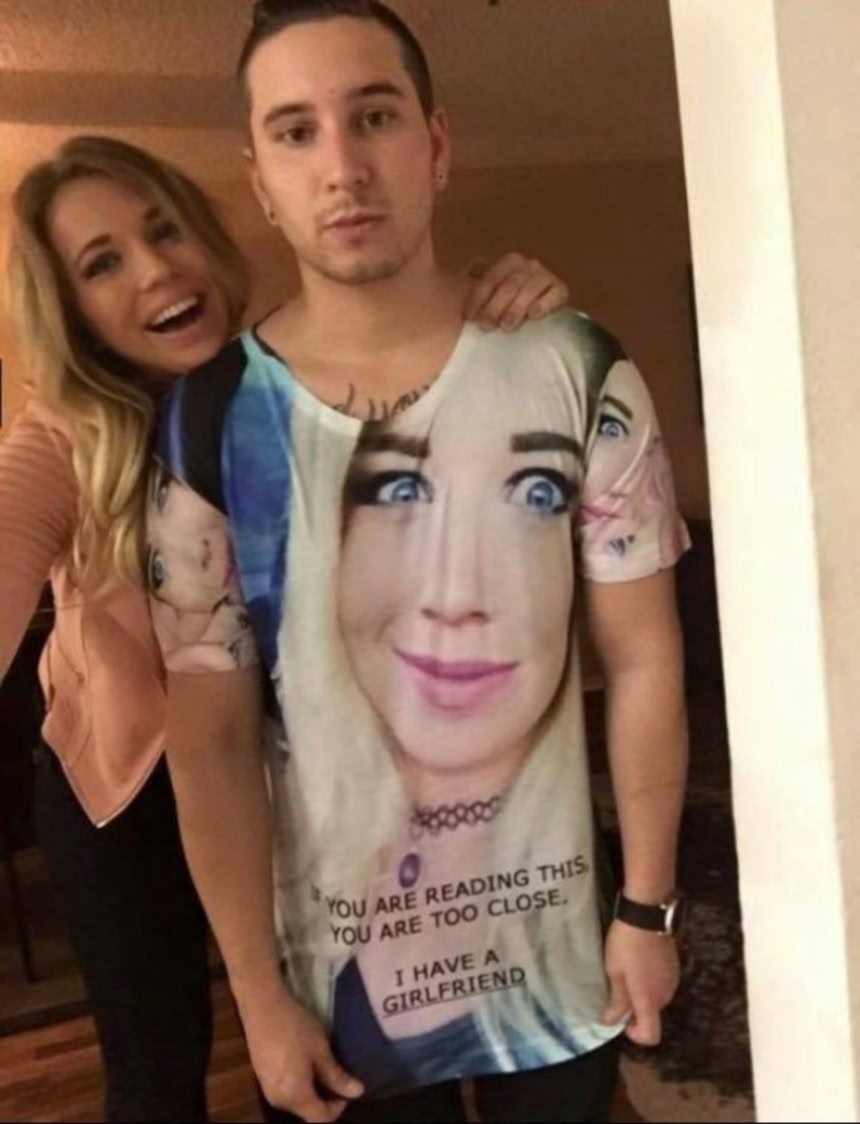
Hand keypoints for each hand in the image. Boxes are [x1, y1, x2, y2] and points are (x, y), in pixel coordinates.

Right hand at [240, 987, 363, 1121]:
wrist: (262, 1006)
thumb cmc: (294, 1026)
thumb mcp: (320, 1049)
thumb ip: (337, 1075)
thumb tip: (358, 1092)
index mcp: (295, 1096)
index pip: (321, 1119)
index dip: (338, 1108)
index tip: (346, 1086)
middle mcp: (279, 1100)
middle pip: (307, 1113)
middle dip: (326, 1099)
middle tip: (337, 1074)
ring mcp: (268, 1090)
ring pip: (297, 1103)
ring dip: (312, 1091)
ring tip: (323, 1066)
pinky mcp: (263, 1079)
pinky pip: (286, 1092)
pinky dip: (300, 1084)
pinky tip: (305, 1063)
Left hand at [462, 252, 568, 330]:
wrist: (540, 309)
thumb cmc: (507, 303)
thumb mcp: (491, 291)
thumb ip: (475, 282)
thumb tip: (464, 275)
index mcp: (509, 262)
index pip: (491, 279)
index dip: (478, 298)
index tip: (470, 318)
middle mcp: (528, 265)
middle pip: (509, 285)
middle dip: (495, 306)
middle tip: (486, 326)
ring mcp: (546, 276)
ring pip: (530, 288)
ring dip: (516, 307)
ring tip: (506, 326)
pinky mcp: (561, 290)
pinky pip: (554, 294)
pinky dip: (543, 304)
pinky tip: (533, 315)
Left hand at [602, 919, 679, 1045]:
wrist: (647, 915)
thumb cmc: (626, 945)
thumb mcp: (614, 971)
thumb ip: (617, 1000)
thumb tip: (612, 1021)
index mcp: (649, 1000)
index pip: (651, 1035)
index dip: (636, 1035)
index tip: (623, 1021)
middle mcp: (665, 995)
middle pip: (653, 1015)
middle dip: (636, 1010)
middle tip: (618, 990)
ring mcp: (673, 981)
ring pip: (657, 999)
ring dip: (643, 994)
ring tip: (627, 973)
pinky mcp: (675, 967)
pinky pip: (662, 985)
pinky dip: (651, 982)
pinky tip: (639, 963)